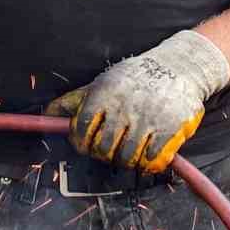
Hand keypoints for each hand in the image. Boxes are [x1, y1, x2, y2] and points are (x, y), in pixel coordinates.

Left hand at [45, 30, 229, 173]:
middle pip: (103, 149)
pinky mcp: (170, 131)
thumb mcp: (104, 82)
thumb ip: (75, 100)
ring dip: (126, 159)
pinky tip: (148, 152)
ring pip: (126, 158)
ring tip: (130, 149)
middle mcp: (124, 108)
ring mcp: (148, 121)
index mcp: (104, 95)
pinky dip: (148, 163)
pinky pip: (151, 161)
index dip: (81, 143)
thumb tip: (48, 113)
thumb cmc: (136, 77)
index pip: (82, 131)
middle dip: (104, 153)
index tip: (87, 144)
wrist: (181, 66)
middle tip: (111, 147)